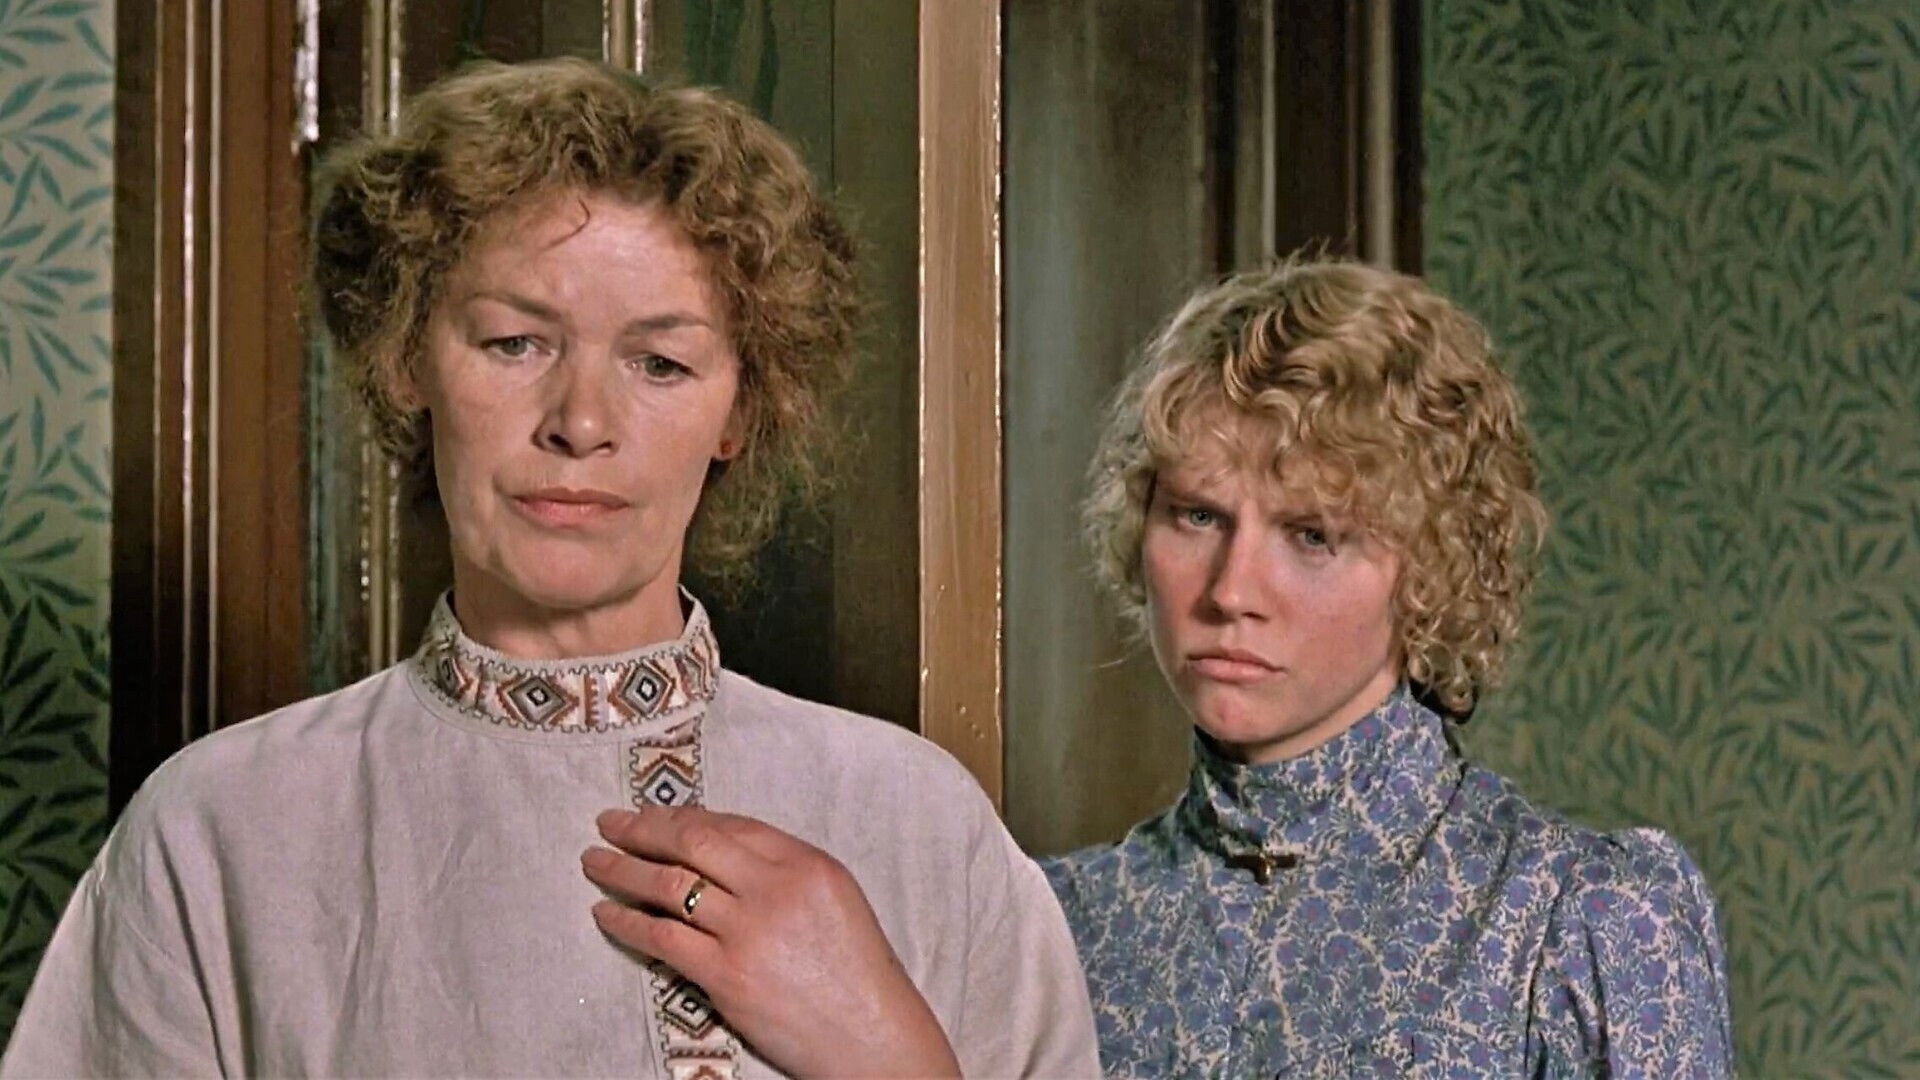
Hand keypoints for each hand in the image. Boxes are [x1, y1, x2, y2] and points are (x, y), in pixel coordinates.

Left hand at [582, 806, 961, 1079]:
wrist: (871, 1035)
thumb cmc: (856, 971)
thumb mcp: (835, 898)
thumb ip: (784, 871)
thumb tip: (717, 851)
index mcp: (807, 863)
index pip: (732, 824)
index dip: (683, 816)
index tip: (652, 816)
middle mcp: (775, 889)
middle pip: (692, 842)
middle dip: (642, 829)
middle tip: (609, 823)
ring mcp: (748, 932)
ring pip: (668, 885)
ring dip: (622, 870)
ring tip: (594, 861)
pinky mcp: (726, 975)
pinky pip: (661, 939)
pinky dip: (626, 922)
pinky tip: (606, 914)